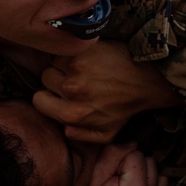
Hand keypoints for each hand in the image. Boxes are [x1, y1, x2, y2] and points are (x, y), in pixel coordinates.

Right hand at [33, 40, 183, 142]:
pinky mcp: (84, 50)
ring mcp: (76, 68)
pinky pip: (66, 49)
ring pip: (54, 62)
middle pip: (45, 79)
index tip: (60, 93)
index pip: (38, 100)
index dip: (49, 96)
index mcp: (73, 114)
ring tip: (84, 69)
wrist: (147, 79)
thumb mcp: (106, 134)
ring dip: (64, 65)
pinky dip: (73, 52)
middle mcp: (71, 90)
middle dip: (56, 79)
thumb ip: (80, 136)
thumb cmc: (126, 106)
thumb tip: (63, 128)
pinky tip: (88, 59)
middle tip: (76, 80)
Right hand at [59, 143, 165, 185]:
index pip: (136, 154)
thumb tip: (132, 144)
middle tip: (117, 181)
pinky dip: (151, 182)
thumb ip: (113, 155)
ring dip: (142, 173)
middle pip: (148, 160)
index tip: (111, 176)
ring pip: (155, 169)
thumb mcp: (95, 176)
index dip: (121, 160)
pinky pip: (162, 181)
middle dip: (133, 165)